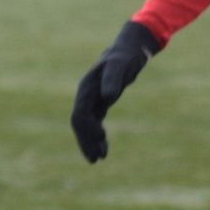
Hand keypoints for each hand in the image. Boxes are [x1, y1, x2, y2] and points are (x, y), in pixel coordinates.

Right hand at [71, 19, 159, 162]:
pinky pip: (94, 122)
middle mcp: (85, 96)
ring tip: (100, 158)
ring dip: (90, 141)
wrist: (129, 49)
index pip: (80, 114)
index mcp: (86, 89)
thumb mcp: (120, 66)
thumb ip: (113, 80)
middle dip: (85, 141)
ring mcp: (91, 99)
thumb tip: (107, 98)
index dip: (86, 130)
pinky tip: (104, 146)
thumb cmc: (125, 56)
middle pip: (79, 123)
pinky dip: (98, 135)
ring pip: (86, 125)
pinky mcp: (100, 102)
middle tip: (95, 160)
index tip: (99, 142)